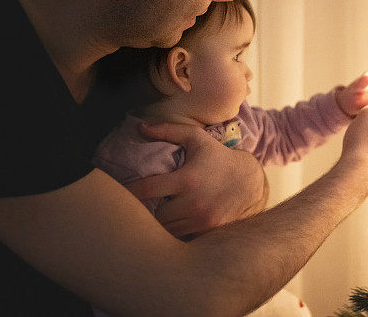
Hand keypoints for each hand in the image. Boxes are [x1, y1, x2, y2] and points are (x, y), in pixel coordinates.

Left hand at [125, 122, 266, 237]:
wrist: (250, 182)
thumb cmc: (219, 158)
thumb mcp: (197, 139)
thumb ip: (169, 130)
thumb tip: (140, 127)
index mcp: (187, 180)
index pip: (145, 190)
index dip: (127, 192)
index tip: (116, 193)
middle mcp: (193, 203)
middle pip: (152, 216)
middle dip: (143, 211)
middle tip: (134, 207)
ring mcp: (201, 221)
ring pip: (165, 231)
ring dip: (156, 224)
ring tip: (149, 216)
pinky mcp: (207, 233)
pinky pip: (179, 239)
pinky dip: (171, 234)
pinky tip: (168, 225)